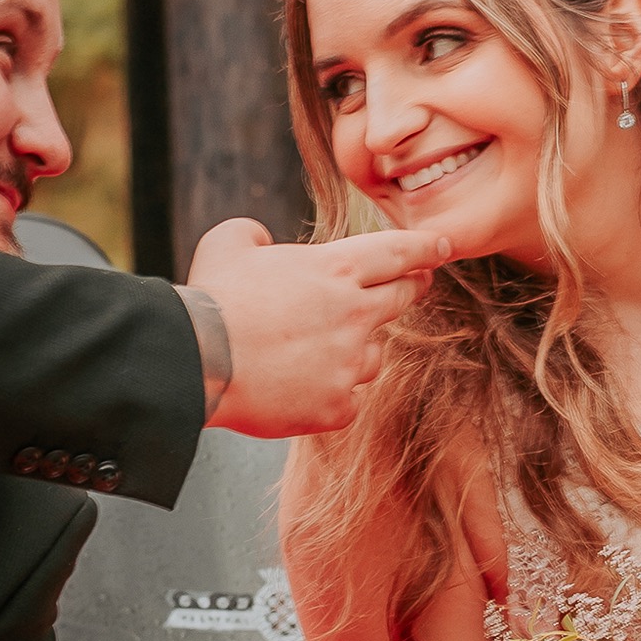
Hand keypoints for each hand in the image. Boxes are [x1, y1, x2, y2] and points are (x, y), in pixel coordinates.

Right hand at [186, 219, 448, 438]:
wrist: (198, 362)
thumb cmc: (212, 300)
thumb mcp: (229, 243)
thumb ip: (255, 234)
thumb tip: (263, 240)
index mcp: (336, 270)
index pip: (399, 252)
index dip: (426, 248)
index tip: (443, 247)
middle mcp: (355, 315)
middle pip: (402, 299)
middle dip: (412, 288)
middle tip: (415, 284)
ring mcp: (349, 364)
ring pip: (373, 355)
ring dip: (358, 348)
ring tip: (319, 349)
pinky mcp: (337, 407)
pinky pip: (348, 399)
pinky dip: (330, 394)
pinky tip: (301, 388)